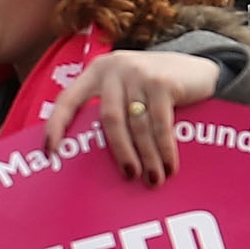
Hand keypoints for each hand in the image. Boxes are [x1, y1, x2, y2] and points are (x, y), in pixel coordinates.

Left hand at [44, 50, 221, 186]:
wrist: (199, 70)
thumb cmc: (154, 90)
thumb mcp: (127, 92)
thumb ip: (110, 110)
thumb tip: (90, 158)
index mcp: (96, 73)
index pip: (67, 100)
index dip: (56, 126)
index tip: (49, 152)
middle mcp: (113, 69)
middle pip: (109, 119)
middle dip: (120, 151)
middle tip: (129, 176)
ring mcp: (139, 73)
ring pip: (137, 125)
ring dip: (146, 156)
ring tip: (153, 179)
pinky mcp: (163, 81)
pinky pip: (160, 124)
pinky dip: (165, 149)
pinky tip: (168, 166)